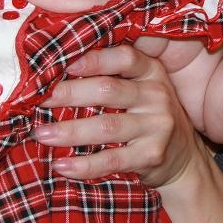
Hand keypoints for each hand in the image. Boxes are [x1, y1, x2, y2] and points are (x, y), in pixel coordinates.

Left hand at [32, 45, 199, 187]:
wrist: (184, 160)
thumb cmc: (147, 115)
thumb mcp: (141, 88)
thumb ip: (112, 75)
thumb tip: (56, 69)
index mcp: (151, 71)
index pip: (124, 57)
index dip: (94, 59)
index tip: (62, 63)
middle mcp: (157, 95)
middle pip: (108, 90)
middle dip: (69, 94)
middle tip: (37, 98)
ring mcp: (157, 126)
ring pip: (107, 126)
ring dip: (69, 131)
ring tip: (40, 133)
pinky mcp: (152, 156)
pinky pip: (113, 160)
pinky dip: (84, 165)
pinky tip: (61, 166)